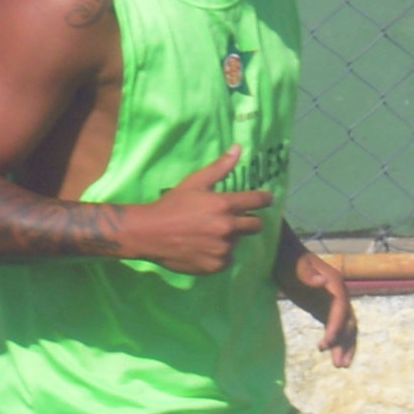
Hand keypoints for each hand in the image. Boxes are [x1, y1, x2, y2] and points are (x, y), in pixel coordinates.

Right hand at [116, 146, 261, 276]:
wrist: (147, 233)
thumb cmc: (171, 205)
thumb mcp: (194, 183)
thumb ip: (219, 168)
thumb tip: (238, 148)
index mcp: (224, 205)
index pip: (257, 201)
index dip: (264, 199)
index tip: (266, 199)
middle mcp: (228, 228)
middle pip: (255, 225)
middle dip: (249, 220)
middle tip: (233, 218)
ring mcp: (223, 249)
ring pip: (239, 242)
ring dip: (230, 237)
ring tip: (209, 232)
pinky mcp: (217, 265)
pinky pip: (227, 258)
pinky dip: (220, 253)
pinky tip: (204, 246)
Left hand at [287, 242, 357, 364]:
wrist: (286, 256)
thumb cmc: (289, 261)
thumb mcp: (296, 267)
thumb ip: (309, 275)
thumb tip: (324, 283)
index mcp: (335, 285)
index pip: (340, 310)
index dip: (335, 327)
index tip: (325, 344)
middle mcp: (340, 295)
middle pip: (349, 323)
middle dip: (344, 343)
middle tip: (338, 364)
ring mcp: (334, 303)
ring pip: (346, 328)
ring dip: (344, 346)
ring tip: (339, 365)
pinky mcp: (325, 309)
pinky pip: (335, 328)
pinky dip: (336, 341)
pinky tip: (331, 353)